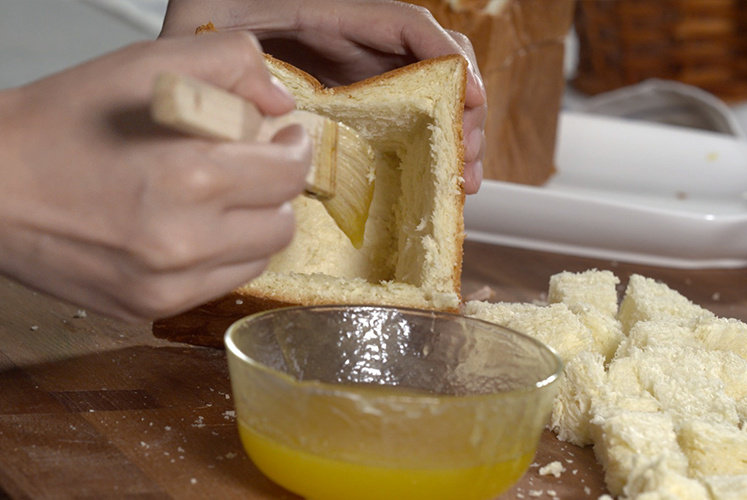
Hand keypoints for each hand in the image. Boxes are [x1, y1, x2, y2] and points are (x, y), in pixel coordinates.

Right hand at [0, 33, 309, 321]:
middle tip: (257, 166)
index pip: (287, 174)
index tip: (285, 139)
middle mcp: (183, 241)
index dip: (294, 150)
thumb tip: (279, 101)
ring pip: (258, 258)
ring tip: (223, 197)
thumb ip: (230, 64)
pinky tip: (197, 228)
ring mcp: (166, 284)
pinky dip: (223, 254)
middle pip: (281, 222)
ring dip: (254, 224)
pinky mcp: (150, 307)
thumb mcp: (147, 66)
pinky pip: (221, 283)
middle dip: (276, 189)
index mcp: (189, 175)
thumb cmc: (62, 124)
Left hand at [161, 0, 486, 192]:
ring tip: (457, 178)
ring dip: (445, 134)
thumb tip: (281, 108)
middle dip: (459, 109)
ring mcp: (347, 69)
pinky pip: (391, 116)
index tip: (471, 96)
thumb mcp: (201, 31)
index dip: (446, 57)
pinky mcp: (342, 97)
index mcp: (321, 11)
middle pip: (427, 63)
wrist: (183, 50)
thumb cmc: (191, 26)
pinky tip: (424, 174)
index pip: (402, 24)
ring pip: (417, 94)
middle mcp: (345, 38)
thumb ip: (231, 59)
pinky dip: (415, 145)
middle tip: (466, 160)